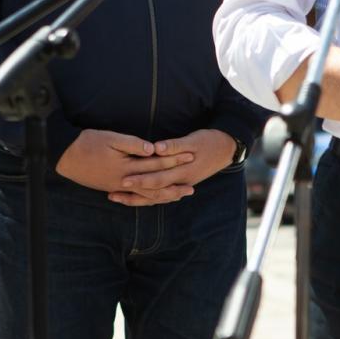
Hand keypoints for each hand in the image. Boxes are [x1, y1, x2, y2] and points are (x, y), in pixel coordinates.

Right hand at [56, 128, 193, 196]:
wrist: (65, 156)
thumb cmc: (87, 143)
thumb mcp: (110, 138)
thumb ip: (133, 144)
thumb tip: (154, 149)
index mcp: (127, 167)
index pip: (156, 163)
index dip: (174, 159)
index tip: (190, 155)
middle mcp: (125, 181)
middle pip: (155, 185)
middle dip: (174, 184)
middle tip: (193, 186)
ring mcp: (118, 187)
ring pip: (146, 195)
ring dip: (164, 196)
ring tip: (179, 196)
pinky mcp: (112, 188)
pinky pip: (135, 198)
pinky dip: (148, 199)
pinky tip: (155, 198)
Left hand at [107, 129, 237, 206]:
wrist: (226, 149)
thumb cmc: (208, 141)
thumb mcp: (193, 140)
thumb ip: (174, 145)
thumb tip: (157, 148)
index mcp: (182, 172)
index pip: (157, 179)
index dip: (140, 181)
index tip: (123, 181)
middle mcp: (181, 181)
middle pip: (153, 192)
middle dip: (133, 193)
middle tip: (113, 194)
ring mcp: (181, 184)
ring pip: (156, 196)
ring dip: (137, 198)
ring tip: (118, 198)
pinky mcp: (180, 182)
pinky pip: (161, 194)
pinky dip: (147, 196)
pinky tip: (135, 196)